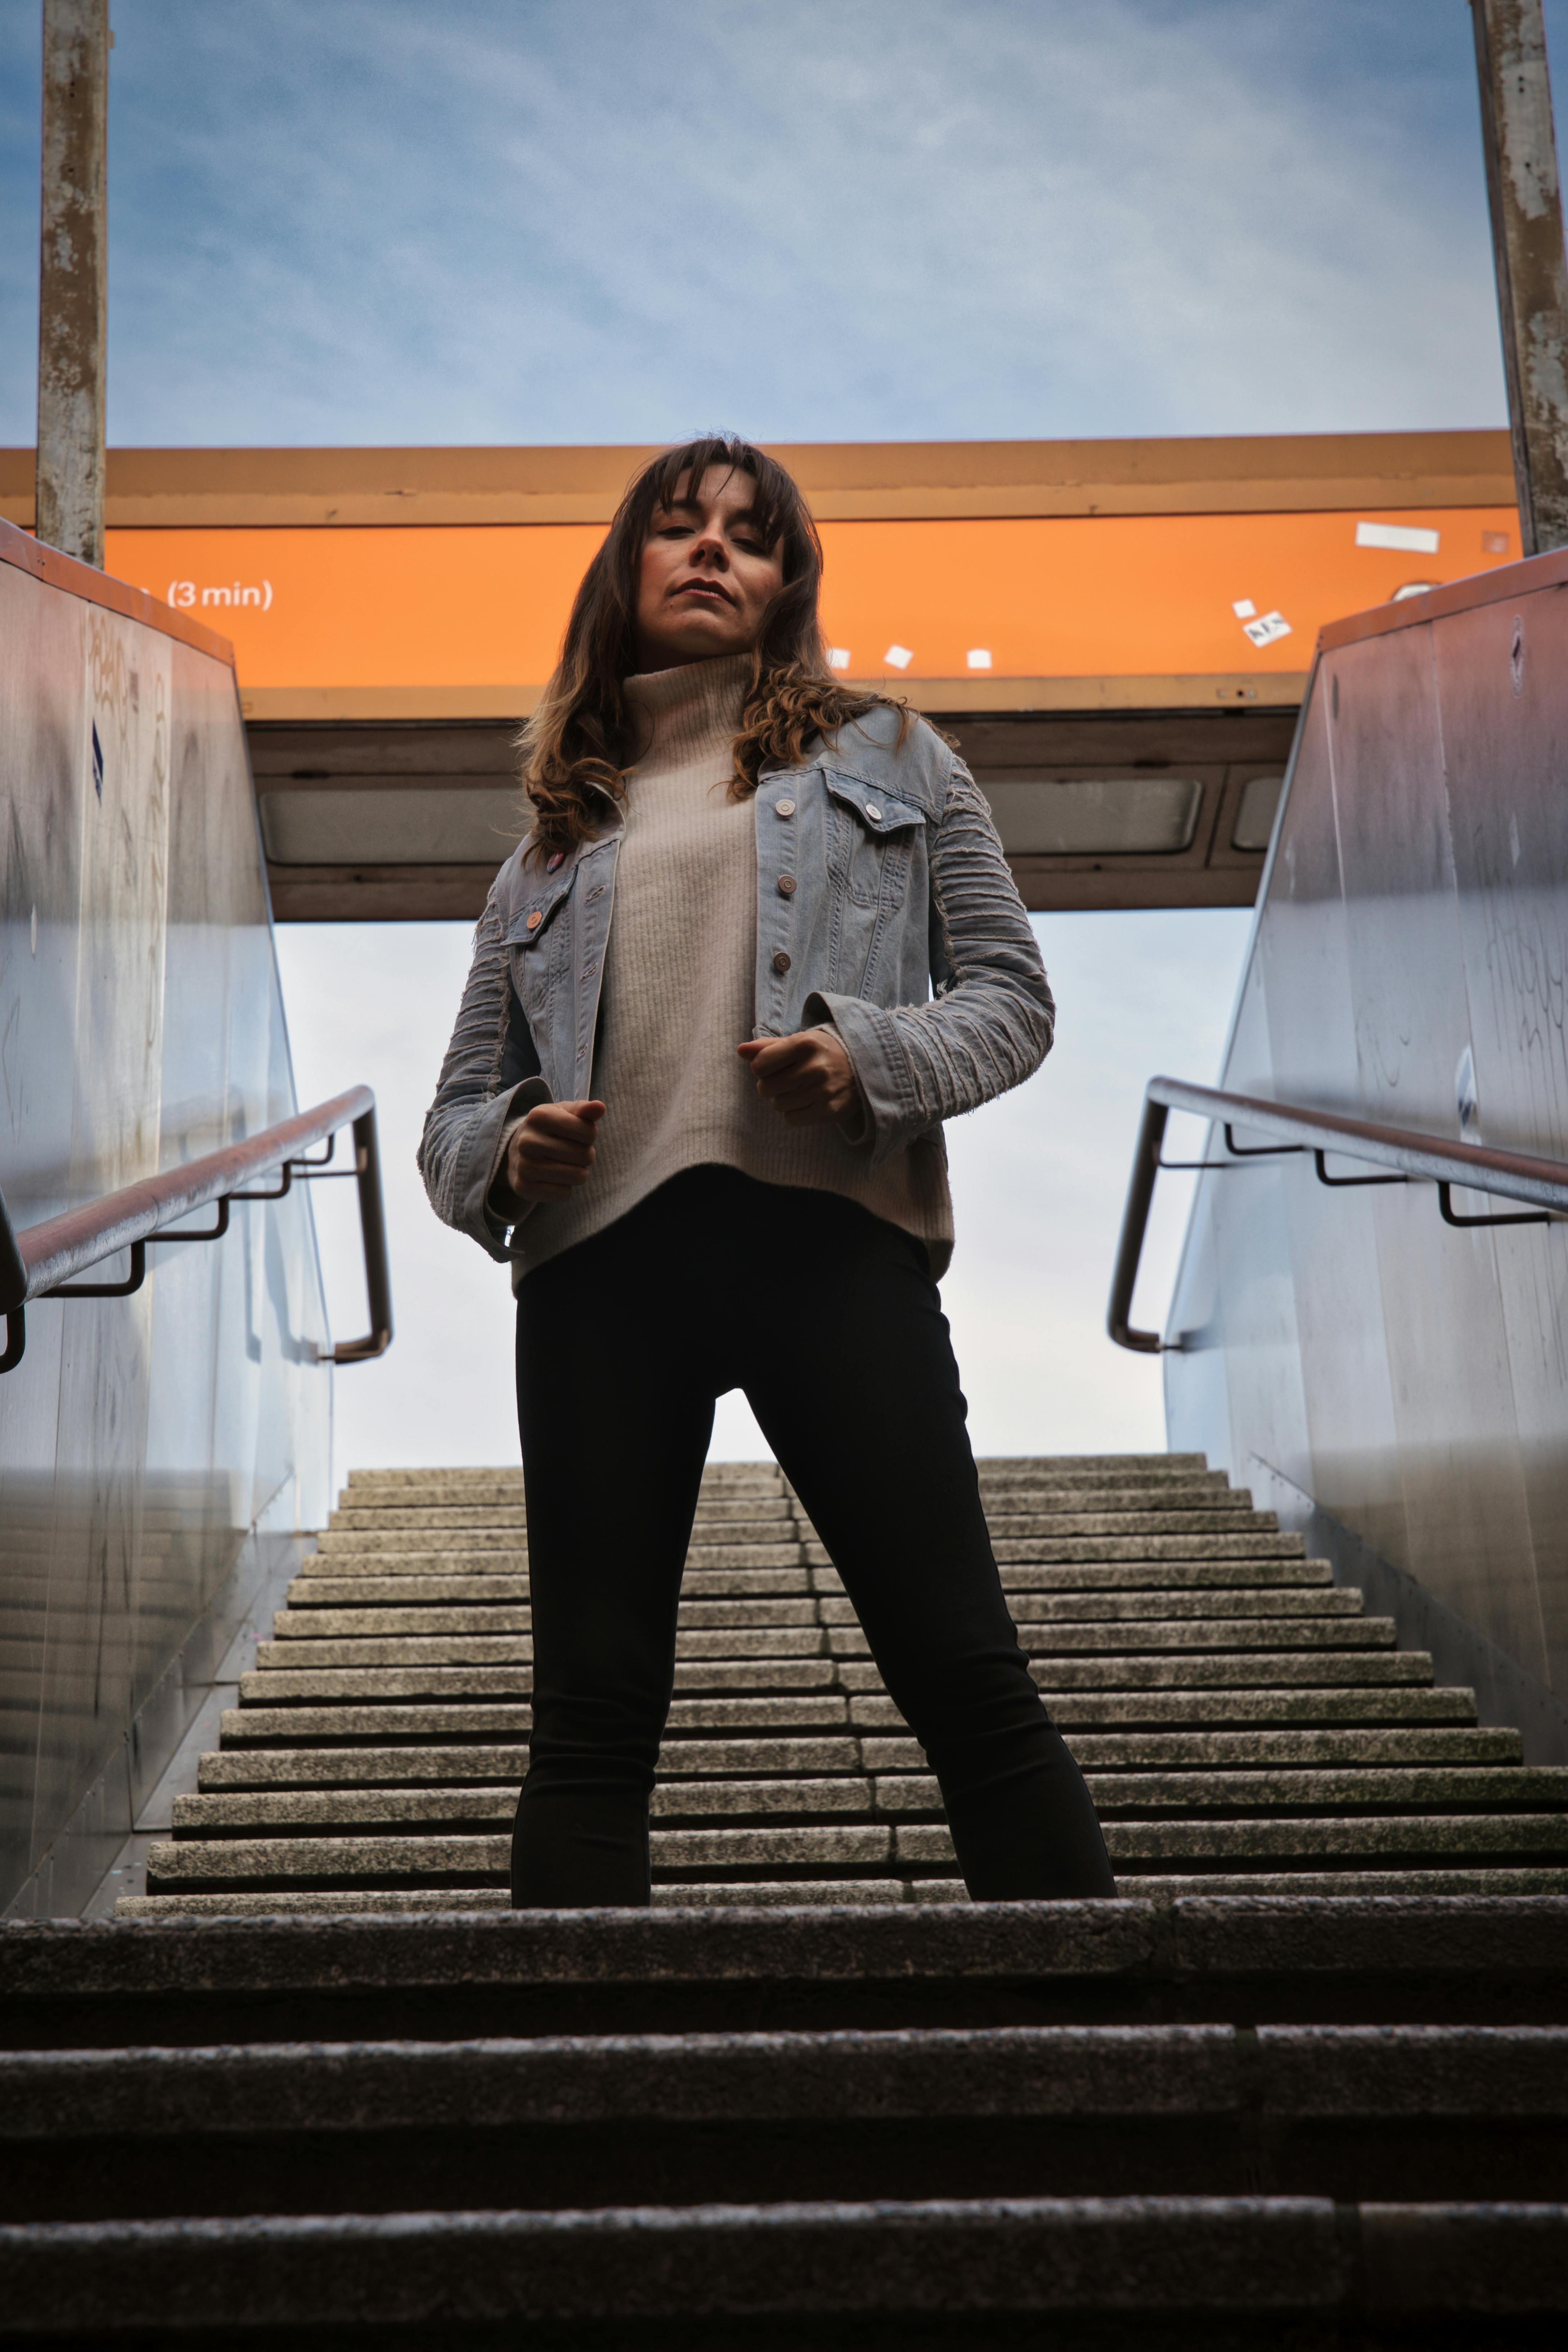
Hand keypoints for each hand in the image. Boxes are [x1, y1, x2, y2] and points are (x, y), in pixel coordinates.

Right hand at [500, 1100, 605, 1204]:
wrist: (517, 1151)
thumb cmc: (551, 1129)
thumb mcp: (565, 1113)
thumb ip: (584, 1109)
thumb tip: (600, 1107)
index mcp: (539, 1116)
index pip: (589, 1132)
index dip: (590, 1135)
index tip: (577, 1134)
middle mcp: (527, 1141)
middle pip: (585, 1156)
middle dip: (586, 1155)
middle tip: (572, 1152)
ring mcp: (523, 1166)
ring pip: (577, 1176)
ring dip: (578, 1172)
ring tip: (564, 1164)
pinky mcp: (523, 1188)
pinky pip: (564, 1194)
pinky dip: (565, 1188)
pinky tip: (553, 1178)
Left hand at [737, 1029, 860, 1126]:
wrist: (862, 1066)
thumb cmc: (821, 1053)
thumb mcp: (797, 1042)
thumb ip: (767, 1047)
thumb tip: (740, 1050)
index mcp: (804, 1045)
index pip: (760, 1065)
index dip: (760, 1067)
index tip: (772, 1065)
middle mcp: (815, 1068)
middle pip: (766, 1088)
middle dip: (769, 1085)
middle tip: (785, 1080)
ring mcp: (824, 1091)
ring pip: (777, 1105)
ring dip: (782, 1099)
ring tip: (798, 1089)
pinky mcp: (829, 1111)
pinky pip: (791, 1119)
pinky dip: (793, 1113)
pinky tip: (806, 1101)